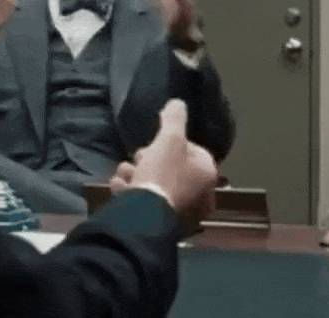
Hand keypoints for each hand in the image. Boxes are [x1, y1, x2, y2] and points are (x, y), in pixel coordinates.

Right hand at [112, 99, 217, 216]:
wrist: (145, 216)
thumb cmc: (163, 173)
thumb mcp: (169, 138)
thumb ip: (174, 118)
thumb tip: (177, 103)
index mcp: (208, 174)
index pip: (192, 150)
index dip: (170, 143)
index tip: (155, 143)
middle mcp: (201, 195)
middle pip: (173, 168)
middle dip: (149, 160)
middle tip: (138, 158)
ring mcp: (184, 213)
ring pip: (158, 186)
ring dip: (137, 175)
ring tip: (124, 173)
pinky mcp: (164, 225)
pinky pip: (150, 203)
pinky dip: (134, 194)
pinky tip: (120, 188)